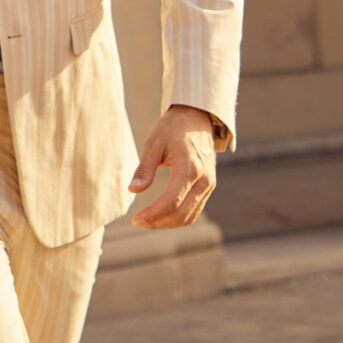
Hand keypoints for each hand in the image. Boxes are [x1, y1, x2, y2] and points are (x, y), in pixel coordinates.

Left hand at [127, 104, 218, 229]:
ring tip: (147, 221)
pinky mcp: (208, 187)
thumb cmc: (172, 129)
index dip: (153, 214)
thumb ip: (145, 168)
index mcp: (190, 168)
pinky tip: (161, 215)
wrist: (196, 119)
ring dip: (168, 223)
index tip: (135, 219)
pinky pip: (194, 210)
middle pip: (181, 214)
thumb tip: (133, 189)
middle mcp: (204, 180)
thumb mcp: (154, 143)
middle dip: (158, 222)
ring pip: (190, 216)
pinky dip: (178, 217)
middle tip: (138, 222)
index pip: (171, 202)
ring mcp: (209, 185)